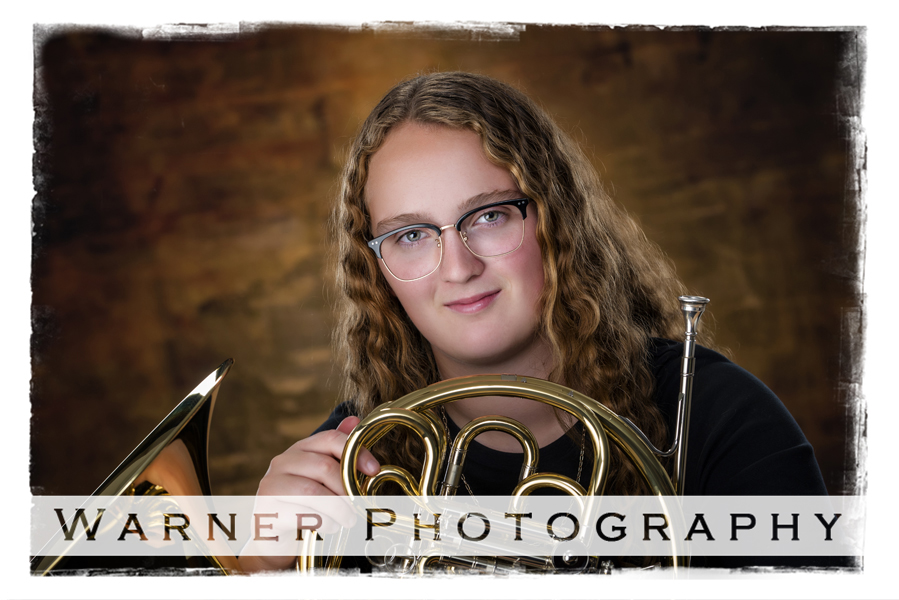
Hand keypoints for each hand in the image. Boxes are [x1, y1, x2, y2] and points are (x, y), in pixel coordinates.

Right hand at [238, 416, 379, 572]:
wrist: (275, 533)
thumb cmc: (305, 502)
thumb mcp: (323, 476)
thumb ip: (337, 451)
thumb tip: (354, 421)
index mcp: (299, 449)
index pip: (330, 438)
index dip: (356, 452)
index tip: (374, 470)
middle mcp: (282, 462)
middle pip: (323, 466)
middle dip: (347, 487)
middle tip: (359, 505)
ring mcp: (271, 484)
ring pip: (312, 491)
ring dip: (338, 508)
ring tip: (349, 520)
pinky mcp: (266, 509)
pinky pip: (300, 514)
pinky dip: (323, 522)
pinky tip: (331, 527)